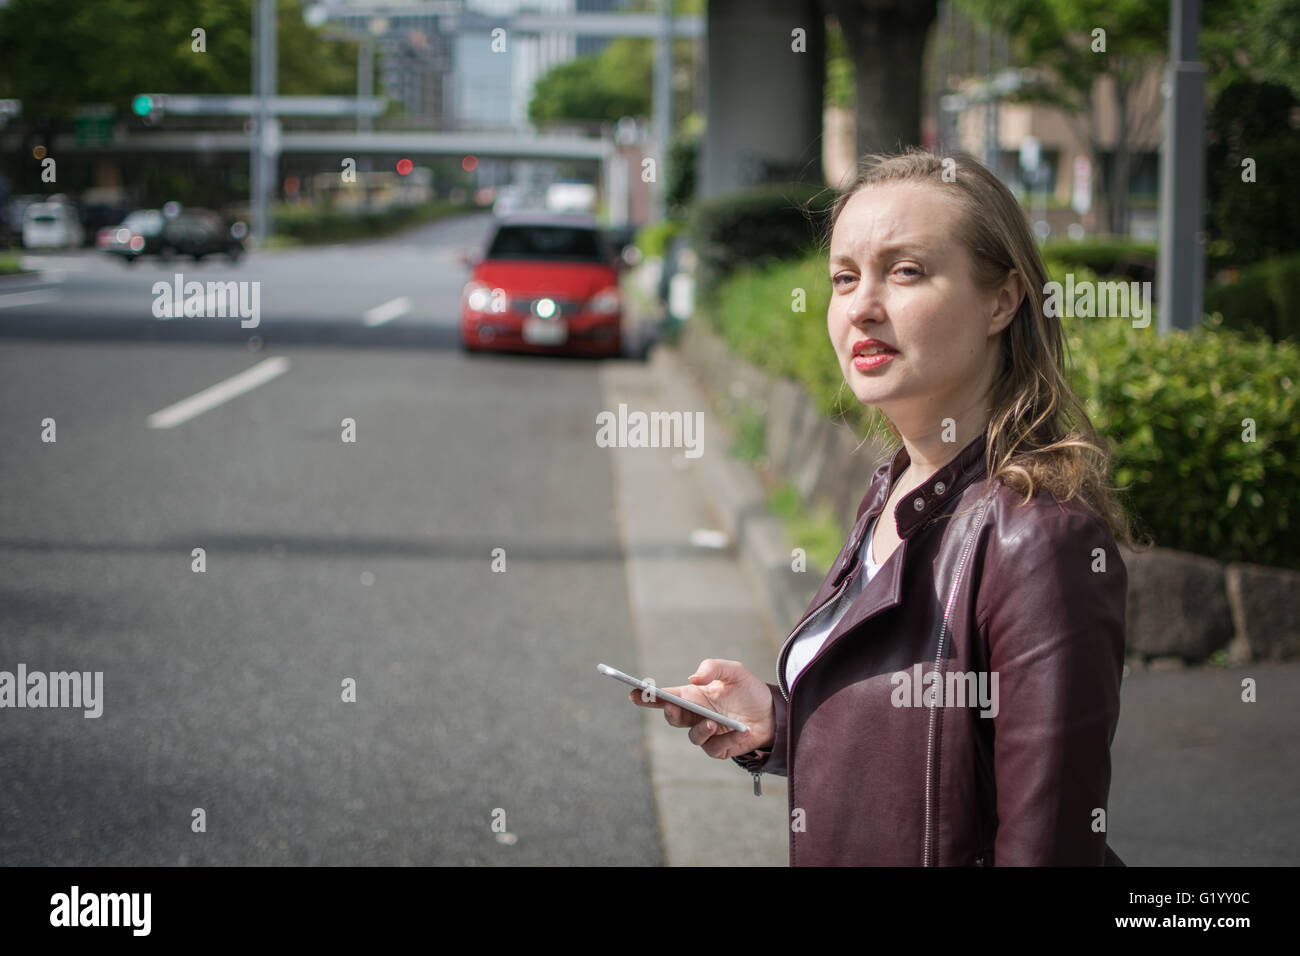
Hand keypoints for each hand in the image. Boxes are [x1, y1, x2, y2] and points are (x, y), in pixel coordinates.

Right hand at [628, 658, 774, 758]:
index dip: (646, 696)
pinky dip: (725, 740)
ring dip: (700, 730)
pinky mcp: (719, 748)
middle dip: (668, 712)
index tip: (633, 692)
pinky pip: (713, 748)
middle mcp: (695, 715)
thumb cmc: (748, 691)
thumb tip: (693, 679)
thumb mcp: (734, 671)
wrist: (772, 714)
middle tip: (671, 707)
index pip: (664, 697)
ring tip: (714, 722)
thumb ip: (713, 667)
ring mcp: (706, 733)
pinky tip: (740, 732)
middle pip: (672, 718)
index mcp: (692, 695)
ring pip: (693, 736)